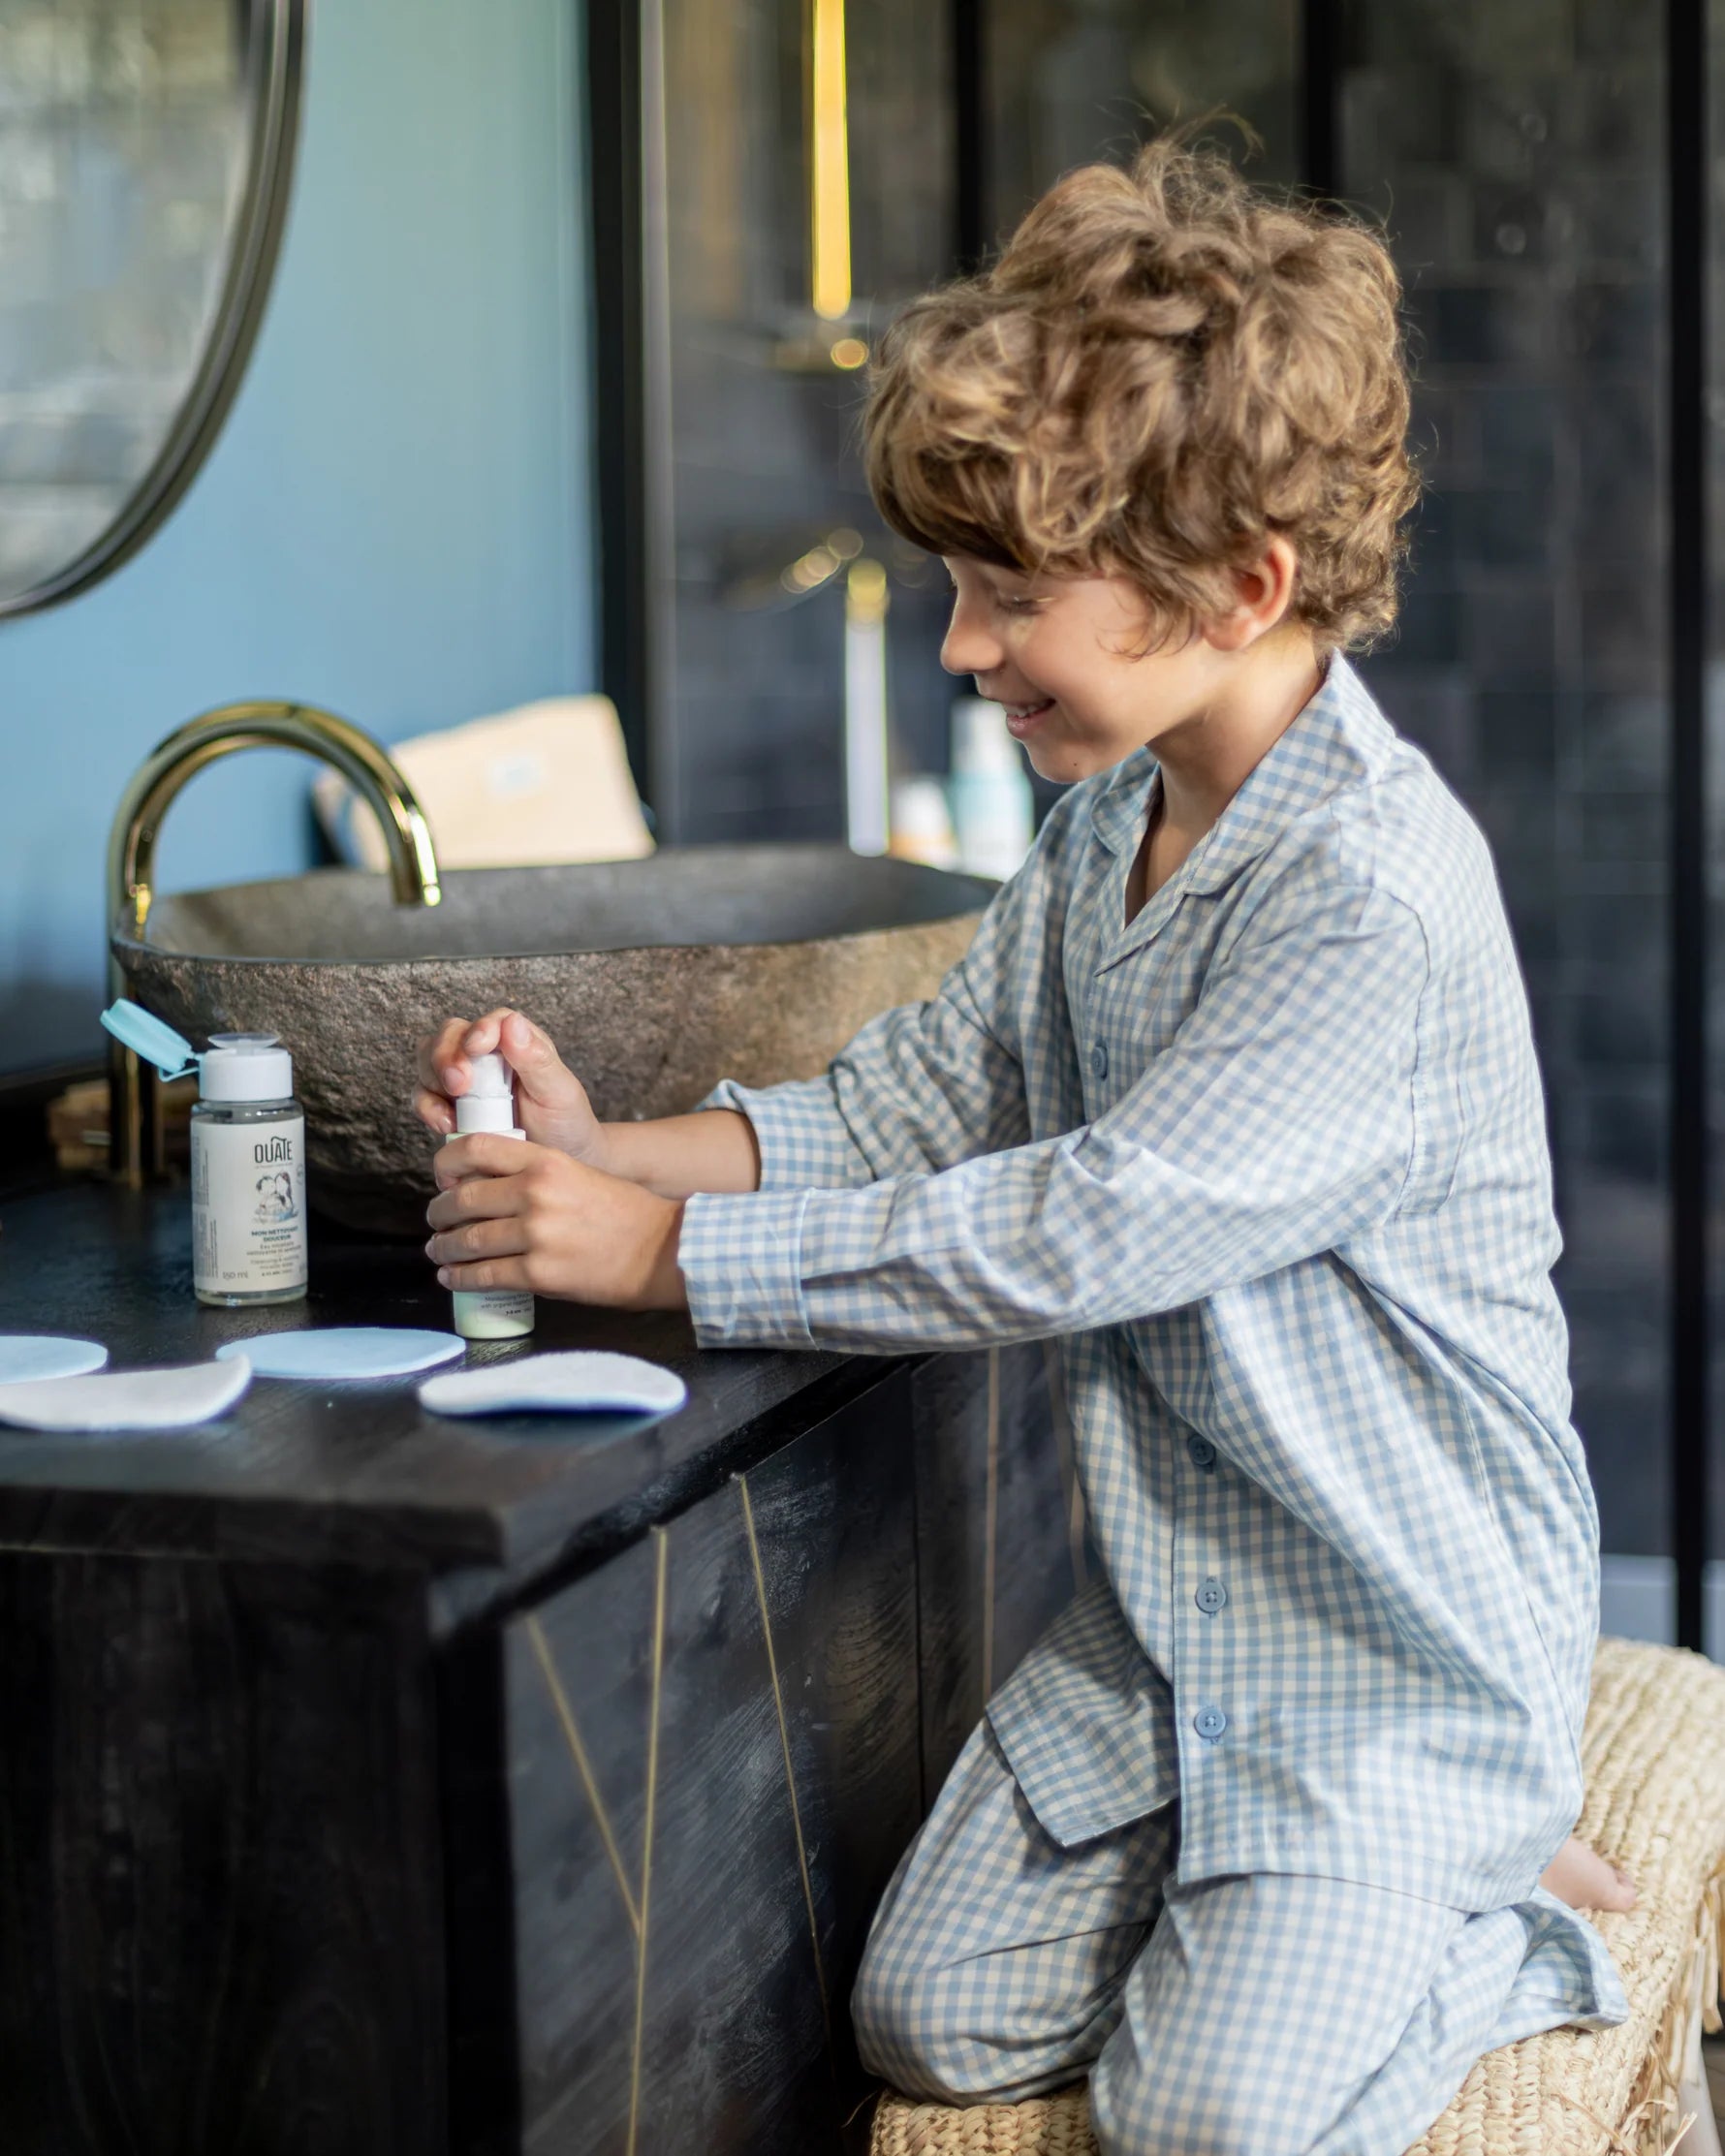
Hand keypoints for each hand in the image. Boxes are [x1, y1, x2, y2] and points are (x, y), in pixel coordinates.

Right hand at [415, 1009, 608, 1166]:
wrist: (557, 1164)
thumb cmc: (564, 1122)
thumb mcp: (559, 1092)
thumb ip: (536, 1058)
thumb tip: (512, 1023)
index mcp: (517, 1042)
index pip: (490, 1023)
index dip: (479, 1030)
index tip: (477, 1048)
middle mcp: (486, 1055)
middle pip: (449, 1036)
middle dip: (446, 1057)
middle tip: (458, 1085)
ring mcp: (464, 1079)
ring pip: (429, 1062)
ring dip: (433, 1082)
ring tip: (452, 1111)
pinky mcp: (448, 1105)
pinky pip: (424, 1097)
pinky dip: (427, 1108)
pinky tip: (446, 1125)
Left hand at [426, 1133, 687, 1310]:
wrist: (661, 1251)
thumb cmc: (625, 1214)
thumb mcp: (578, 1175)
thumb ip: (534, 1176)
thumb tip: (486, 1189)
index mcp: (546, 1162)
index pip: (475, 1149)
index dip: (446, 1165)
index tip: (442, 1179)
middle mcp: (536, 1193)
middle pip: (462, 1199)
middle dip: (440, 1214)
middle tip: (436, 1221)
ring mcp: (536, 1235)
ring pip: (467, 1240)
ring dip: (445, 1247)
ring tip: (439, 1250)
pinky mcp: (539, 1273)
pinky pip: (484, 1275)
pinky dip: (460, 1277)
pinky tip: (453, 1277)